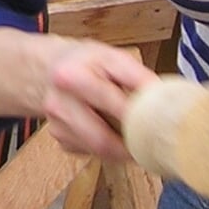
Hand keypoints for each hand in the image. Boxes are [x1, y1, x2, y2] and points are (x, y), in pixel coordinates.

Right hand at [0, 29, 156, 161]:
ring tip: (137, 137)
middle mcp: (59, 102)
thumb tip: (166, 100)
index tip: (165, 122)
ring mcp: (56, 124)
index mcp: (73, 76)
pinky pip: (91, 152)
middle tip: (154, 143)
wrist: (42, 69)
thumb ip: (137, 77)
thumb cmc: (84, 62)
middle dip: (133, 145)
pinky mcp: (59, 139)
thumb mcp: (111, 57)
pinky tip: (109, 131)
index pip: (118, 105)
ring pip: (100, 150)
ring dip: (122, 148)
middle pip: (104, 140)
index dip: (146, 115)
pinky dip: (106, 146)